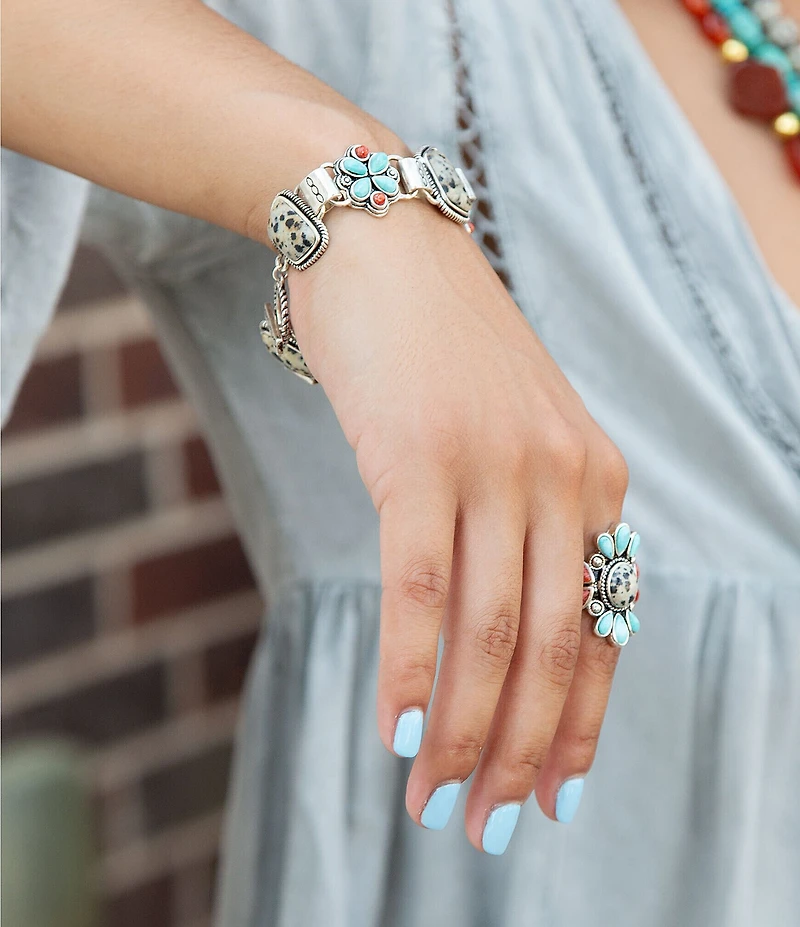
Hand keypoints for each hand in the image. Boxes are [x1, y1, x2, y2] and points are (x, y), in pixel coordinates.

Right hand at [289, 188, 628, 851]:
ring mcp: (497, 465)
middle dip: (526, 750)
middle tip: (490, 825)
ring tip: (436, 798)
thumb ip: (517, 523)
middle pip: (558, 645)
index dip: (581, 722)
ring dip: (466, 728)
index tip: (554, 793)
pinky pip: (422, 585)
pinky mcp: (423, 455)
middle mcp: (565, 477)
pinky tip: (394, 729)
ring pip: (494, 629)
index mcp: (596, 480)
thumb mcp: (505, 436)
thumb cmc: (437, 348)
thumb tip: (493, 631)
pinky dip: (412, 667)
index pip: (605, 627)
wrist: (384, 240)